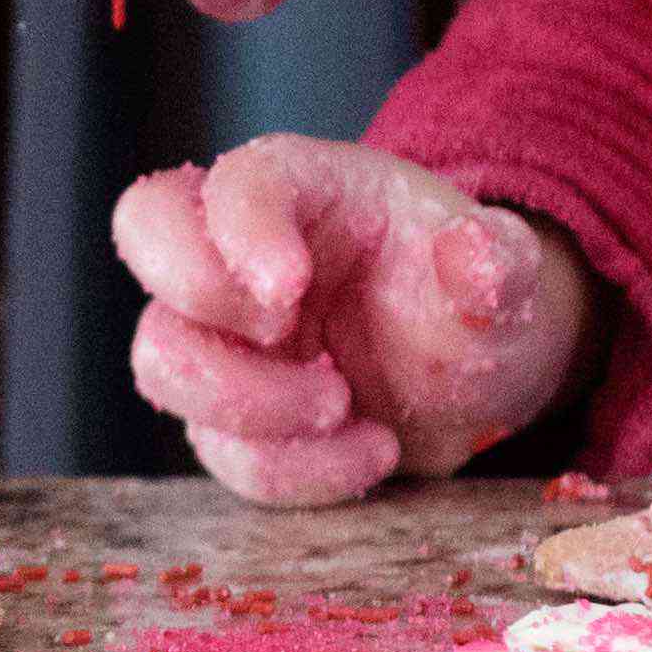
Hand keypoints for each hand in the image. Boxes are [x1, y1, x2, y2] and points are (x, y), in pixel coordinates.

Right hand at [112, 138, 591, 504]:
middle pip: (144, 229)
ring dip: (251, 405)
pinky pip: (223, 452)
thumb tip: (473, 254)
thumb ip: (496, 262)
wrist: (471, 383)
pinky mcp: (230, 415)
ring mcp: (224, 335)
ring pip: (162, 360)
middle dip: (198, 296)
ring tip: (343, 407)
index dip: (242, 231)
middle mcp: (240, 249)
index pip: (235, 181)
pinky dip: (296, 470)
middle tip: (283, 335)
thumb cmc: (470, 304)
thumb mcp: (507, 277)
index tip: (289, 290)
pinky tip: (370, 451)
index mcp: (304, 186)